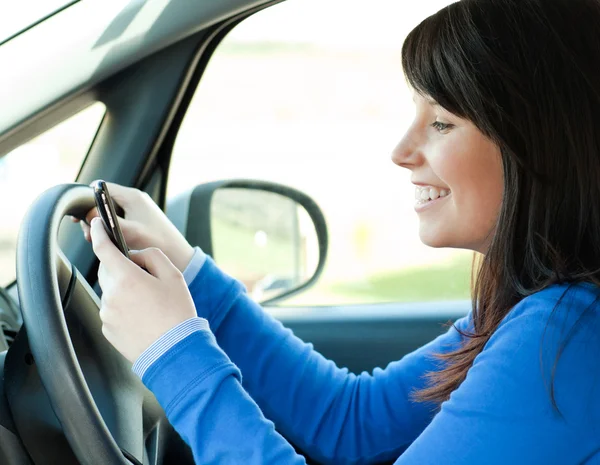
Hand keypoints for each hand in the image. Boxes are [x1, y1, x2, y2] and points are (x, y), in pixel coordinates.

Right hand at [72, 181, 194, 272]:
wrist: (180, 256)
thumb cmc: (160, 242)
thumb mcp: (130, 232)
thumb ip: (109, 222)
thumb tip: (89, 215)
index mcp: (132, 197)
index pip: (101, 188)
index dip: (86, 200)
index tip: (78, 215)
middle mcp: (134, 201)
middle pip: (102, 202)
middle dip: (92, 217)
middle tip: (89, 233)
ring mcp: (136, 212)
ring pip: (108, 214)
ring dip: (100, 226)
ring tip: (97, 240)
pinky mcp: (138, 222)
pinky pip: (117, 222)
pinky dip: (109, 231)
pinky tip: (109, 244)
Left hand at [90, 217, 196, 361]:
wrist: (174, 351)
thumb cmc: (177, 313)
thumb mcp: (173, 276)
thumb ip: (152, 256)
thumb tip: (135, 255)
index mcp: (126, 278)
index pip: (104, 248)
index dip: (99, 233)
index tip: (98, 224)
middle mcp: (111, 295)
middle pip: (107, 269)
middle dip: (121, 266)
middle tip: (146, 276)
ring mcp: (107, 314)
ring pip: (111, 290)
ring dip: (124, 289)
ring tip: (149, 303)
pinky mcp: (108, 329)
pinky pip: (112, 309)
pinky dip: (123, 307)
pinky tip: (143, 316)